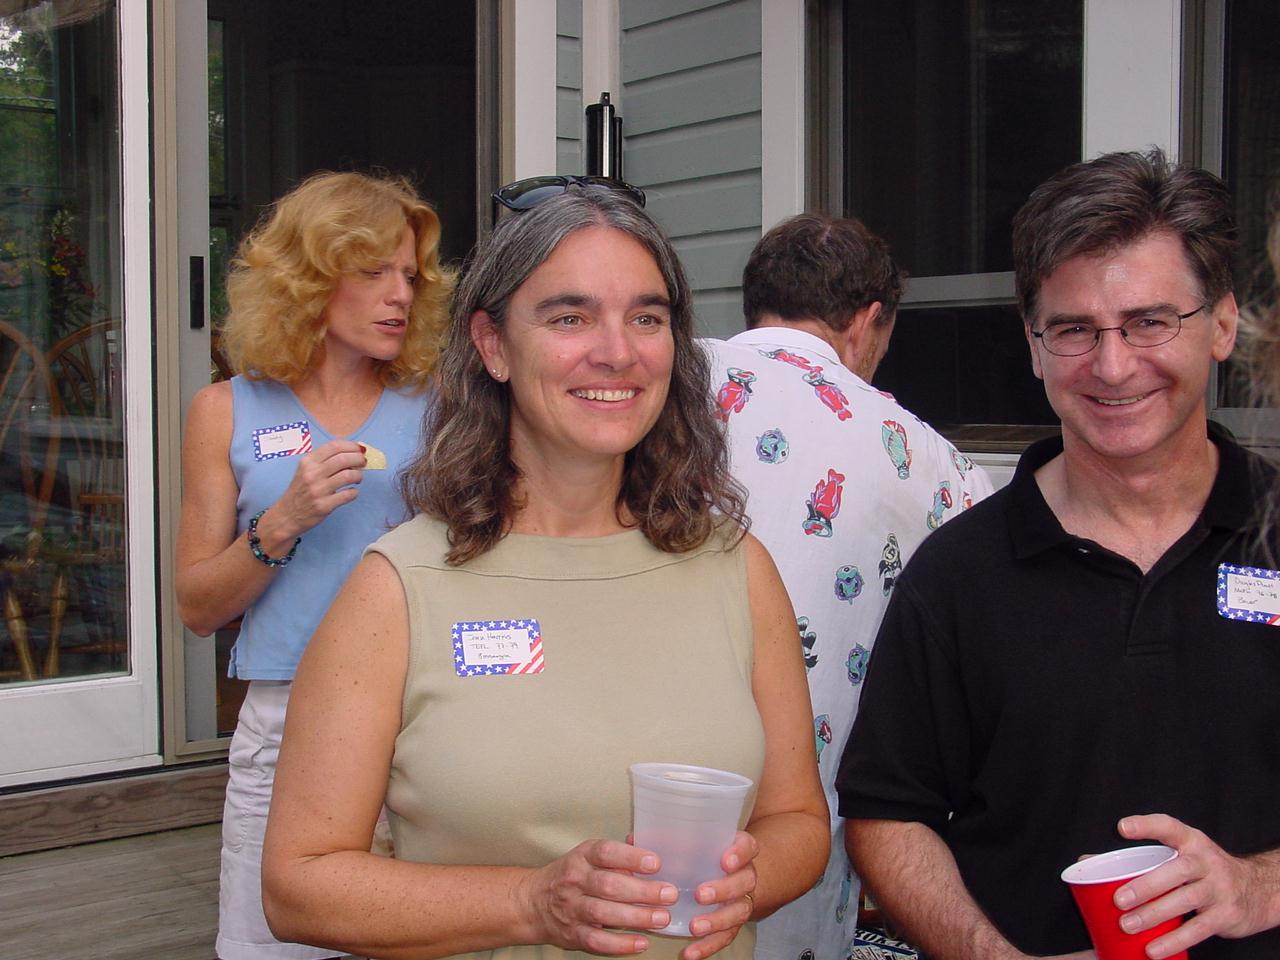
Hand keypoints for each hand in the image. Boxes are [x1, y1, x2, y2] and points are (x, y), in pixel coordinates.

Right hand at [267, 441, 367, 540]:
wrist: (286, 515)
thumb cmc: (299, 491)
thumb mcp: (305, 470)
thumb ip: (324, 461)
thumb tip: (351, 452)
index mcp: (307, 462)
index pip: (334, 446)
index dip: (351, 446)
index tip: (359, 449)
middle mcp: (312, 474)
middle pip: (343, 459)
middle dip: (358, 459)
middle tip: (363, 462)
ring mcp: (318, 490)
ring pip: (348, 475)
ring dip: (358, 475)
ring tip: (358, 478)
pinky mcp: (324, 506)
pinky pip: (348, 495)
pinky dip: (354, 492)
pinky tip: (352, 492)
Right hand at [522, 838, 677, 954]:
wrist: (533, 902)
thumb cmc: (571, 876)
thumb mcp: (588, 856)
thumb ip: (617, 853)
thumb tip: (645, 841)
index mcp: (582, 857)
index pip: (606, 852)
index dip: (631, 857)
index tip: (656, 863)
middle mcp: (575, 881)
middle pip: (608, 885)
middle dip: (642, 891)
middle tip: (669, 894)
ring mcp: (572, 909)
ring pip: (603, 913)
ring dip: (636, 917)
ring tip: (662, 918)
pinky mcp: (573, 934)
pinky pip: (597, 941)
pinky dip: (620, 944)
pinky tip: (641, 942)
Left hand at [681, 831, 759, 959]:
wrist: (735, 870)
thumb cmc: (709, 851)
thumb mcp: (697, 839)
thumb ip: (669, 838)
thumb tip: (632, 839)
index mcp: (739, 849)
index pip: (747, 846)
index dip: (738, 854)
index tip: (724, 861)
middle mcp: (745, 874)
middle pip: (744, 881)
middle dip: (724, 889)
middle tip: (701, 894)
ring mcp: (742, 900)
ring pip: (738, 911)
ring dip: (717, 921)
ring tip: (694, 926)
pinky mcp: (734, 922)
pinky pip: (726, 936)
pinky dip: (708, 946)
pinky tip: (690, 953)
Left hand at [1111, 813, 1277, 956]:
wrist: (1256, 890)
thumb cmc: (1203, 870)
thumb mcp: (1179, 856)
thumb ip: (1140, 858)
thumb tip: (1087, 863)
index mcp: (1190, 841)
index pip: (1169, 826)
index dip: (1146, 825)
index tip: (1122, 828)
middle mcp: (1206, 861)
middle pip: (1176, 870)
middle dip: (1145, 885)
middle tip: (1119, 899)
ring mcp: (1219, 888)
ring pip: (1185, 900)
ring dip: (1154, 914)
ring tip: (1128, 925)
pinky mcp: (1226, 914)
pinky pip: (1198, 929)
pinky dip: (1175, 940)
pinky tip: (1153, 949)